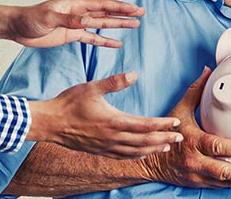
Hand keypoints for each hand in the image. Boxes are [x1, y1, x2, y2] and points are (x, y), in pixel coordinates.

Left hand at [0, 0, 144, 47]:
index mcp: (75, 4)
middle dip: (124, 13)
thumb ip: (68, 19)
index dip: (119, 7)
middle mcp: (79, 13)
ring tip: (135, 25)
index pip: (102, 5)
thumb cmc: (31, 18)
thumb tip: (88, 21)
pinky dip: (104, 41)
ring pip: (102, 24)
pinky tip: (116, 43)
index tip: (134, 8)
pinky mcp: (72, 35)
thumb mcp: (49, 18)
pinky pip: (92, 38)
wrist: (19, 27)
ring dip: (118, 25)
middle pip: (106, 13)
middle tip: (141, 14)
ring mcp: (76, 24)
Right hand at [27, 72, 182, 158]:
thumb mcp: (92, 87)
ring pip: (136, 152)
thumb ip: (115, 82)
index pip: (145, 125)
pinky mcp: (100, 151)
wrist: (50, 123)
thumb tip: (134, 74)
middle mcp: (113, 138)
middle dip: (164, 139)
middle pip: (145, 142)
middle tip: (180, 138)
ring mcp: (107, 147)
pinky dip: (137, 155)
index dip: (162, 125)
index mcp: (114, 121)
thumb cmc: (70, 103)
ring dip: (154, 149)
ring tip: (167, 146)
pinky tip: (143, 153)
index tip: (176, 123)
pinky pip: (124, 156)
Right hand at [140, 67, 230, 189]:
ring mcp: (196, 174)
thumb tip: (207, 72)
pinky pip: (218, 186)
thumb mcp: (179, 110)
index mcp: (193, 141)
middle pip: (223, 170)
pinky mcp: (197, 183)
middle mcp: (195, 160)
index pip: (217, 145)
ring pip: (222, 182)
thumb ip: (195, 92)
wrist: (150, 161)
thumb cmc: (167, 133)